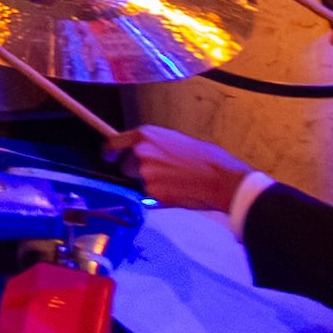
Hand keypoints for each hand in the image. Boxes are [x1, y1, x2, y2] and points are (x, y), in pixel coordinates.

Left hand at [113, 125, 257, 215]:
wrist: (223, 179)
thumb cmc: (207, 159)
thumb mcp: (176, 140)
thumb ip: (154, 145)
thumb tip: (142, 152)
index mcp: (146, 136)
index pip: (112, 144)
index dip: (110, 153)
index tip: (109, 157)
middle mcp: (141, 152)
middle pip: (124, 166)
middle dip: (136, 172)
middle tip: (162, 173)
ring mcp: (145, 174)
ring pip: (137, 183)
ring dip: (149, 185)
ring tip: (174, 182)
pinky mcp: (152, 193)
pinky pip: (149, 197)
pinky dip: (159, 197)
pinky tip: (177, 191)